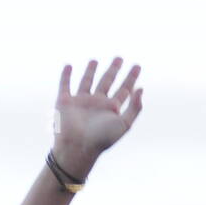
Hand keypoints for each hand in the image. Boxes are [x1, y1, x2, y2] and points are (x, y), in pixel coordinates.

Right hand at [53, 57, 143, 173]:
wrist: (78, 146)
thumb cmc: (102, 138)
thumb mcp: (124, 124)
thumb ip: (135, 107)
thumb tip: (141, 89)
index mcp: (111, 109)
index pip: (124, 90)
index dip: (131, 78)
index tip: (137, 66)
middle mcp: (97, 103)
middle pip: (107, 82)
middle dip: (113, 70)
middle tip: (119, 58)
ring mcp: (81, 101)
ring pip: (87, 82)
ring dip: (91, 71)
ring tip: (95, 60)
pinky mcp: (65, 101)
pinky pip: (65, 85)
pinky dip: (66, 75)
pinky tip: (68, 66)